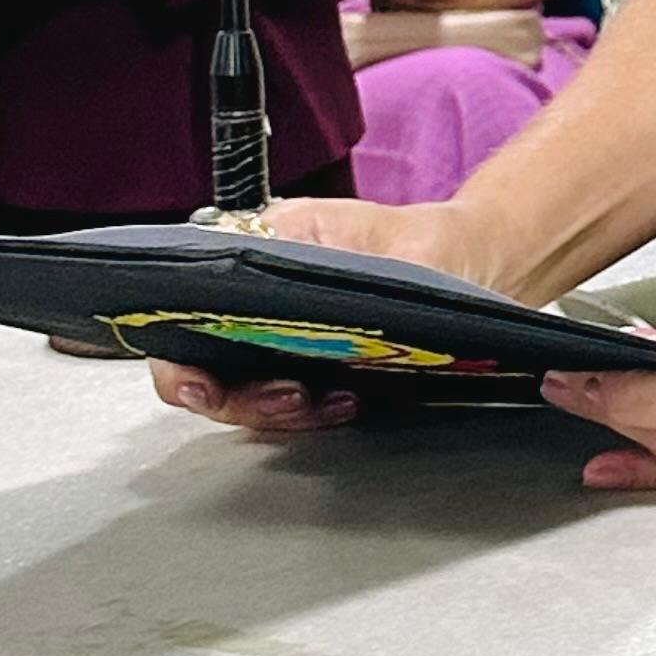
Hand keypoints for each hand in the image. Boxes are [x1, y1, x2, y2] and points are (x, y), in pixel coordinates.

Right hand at [151, 196, 477, 434]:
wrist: (474, 264)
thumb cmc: (429, 241)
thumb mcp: (390, 240)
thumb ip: (341, 270)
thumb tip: (295, 293)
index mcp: (260, 251)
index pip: (188, 314)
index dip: (181, 358)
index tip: (198, 383)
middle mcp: (259, 300)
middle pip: (210, 369)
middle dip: (239, 396)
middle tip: (289, 397)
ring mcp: (282, 340)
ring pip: (247, 394)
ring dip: (278, 410)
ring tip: (325, 401)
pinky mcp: (313, 372)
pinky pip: (291, 407)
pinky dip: (312, 414)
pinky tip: (344, 404)